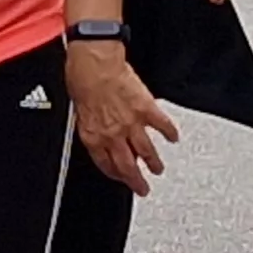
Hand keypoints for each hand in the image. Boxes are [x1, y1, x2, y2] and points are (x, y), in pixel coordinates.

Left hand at [67, 43, 177, 194]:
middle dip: (136, 181)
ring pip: (146, 151)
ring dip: (153, 163)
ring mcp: (132, 124)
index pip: (106, 165)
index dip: (115, 175)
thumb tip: (97, 131)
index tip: (121, 180)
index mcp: (94, 137)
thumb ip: (91, 127)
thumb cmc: (81, 80)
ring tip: (158, 169)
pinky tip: (173, 138)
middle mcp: (114, 134)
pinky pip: (162, 125)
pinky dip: (169, 133)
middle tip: (142, 188)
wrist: (95, 64)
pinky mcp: (147, 109)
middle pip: (128, 166)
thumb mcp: (78, 111)